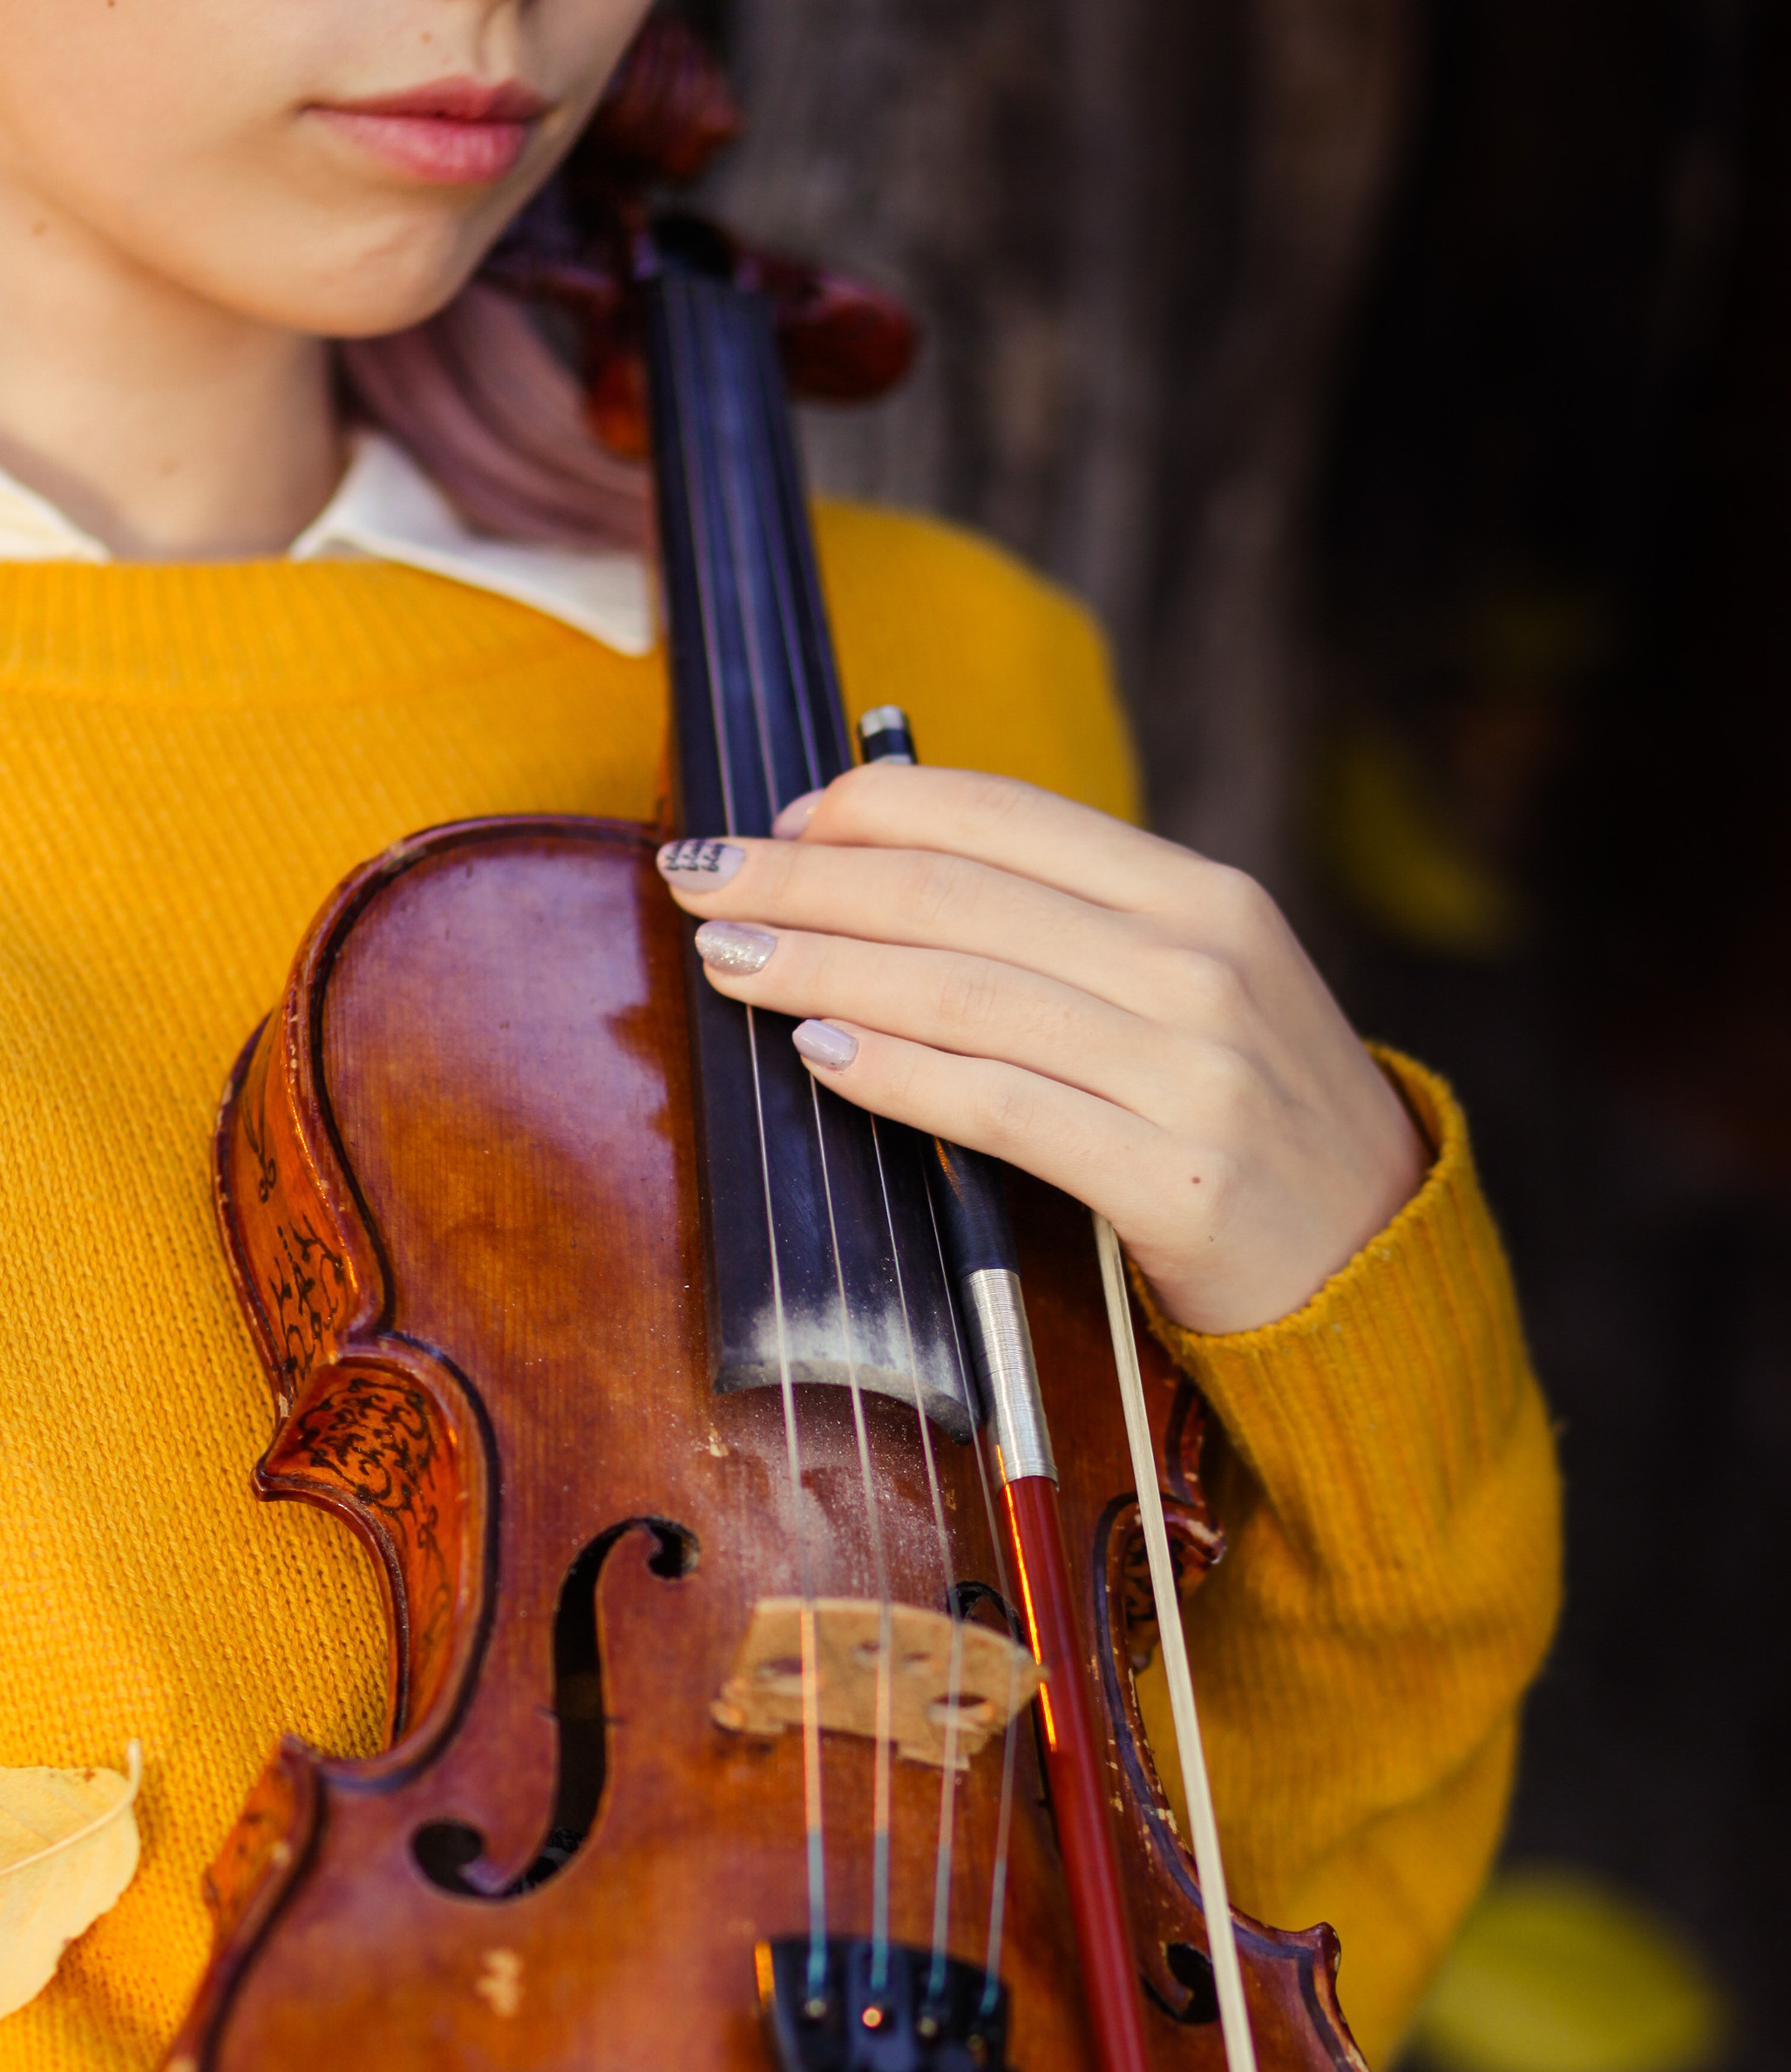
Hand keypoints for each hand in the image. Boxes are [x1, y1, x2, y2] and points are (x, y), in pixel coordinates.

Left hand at [657, 768, 1425, 1335]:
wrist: (1373, 1266)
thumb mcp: (1191, 993)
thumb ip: (1072, 934)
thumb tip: (895, 879)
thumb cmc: (1246, 1124)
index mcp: (1202, 896)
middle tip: (700, 875)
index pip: (1006, 816)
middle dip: (810, 878)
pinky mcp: (1176, 1179)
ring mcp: (1195, 1071)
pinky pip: (1004, 1110)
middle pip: (963, 897)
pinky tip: (816, 1050)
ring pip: (968, 992)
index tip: (776, 819)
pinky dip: (898, 1073)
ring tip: (729, 958)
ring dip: (825, 964)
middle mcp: (1204, 964)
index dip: (874, 805)